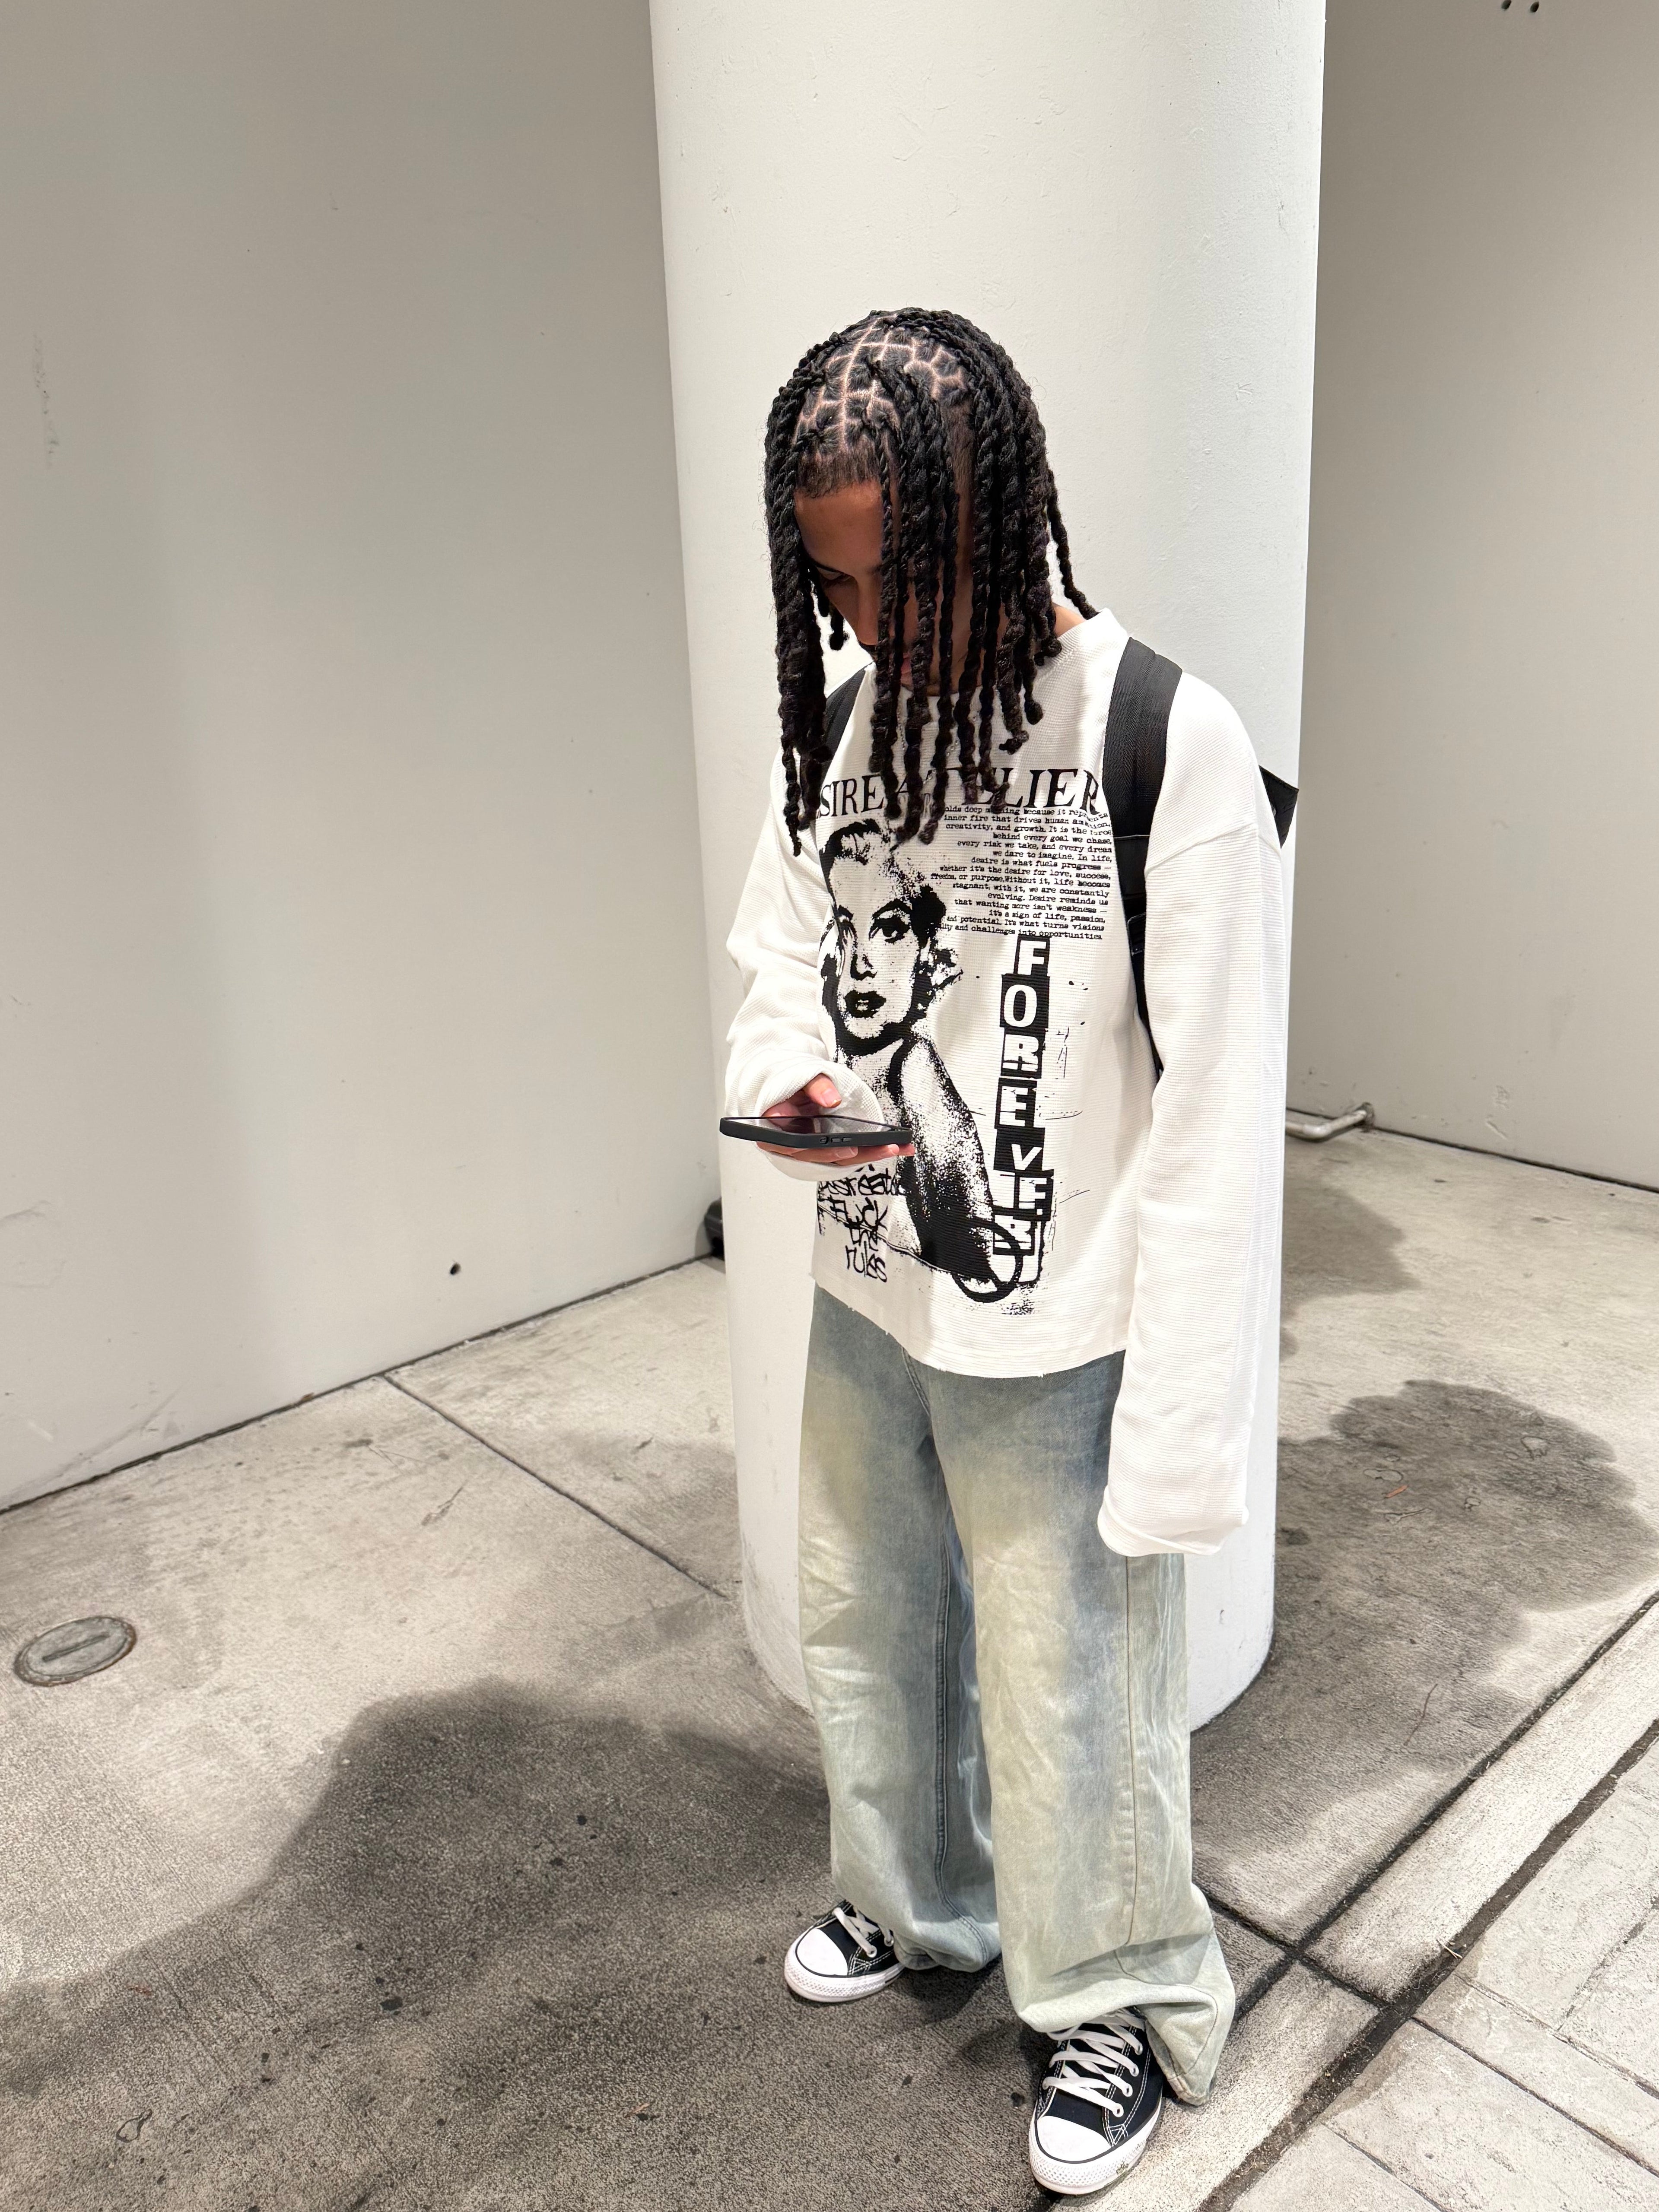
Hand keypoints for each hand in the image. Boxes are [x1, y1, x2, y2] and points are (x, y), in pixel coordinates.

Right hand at [759, 1072, 914, 1167]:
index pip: (797, 1146)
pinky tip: (893, 1147)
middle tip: (883, 1148)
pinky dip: (870, 1151)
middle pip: (826, 1156)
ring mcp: (810, 1150)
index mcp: (777, 1129)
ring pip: (839, 1158)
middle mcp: (793, 1144)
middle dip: (859, 1153)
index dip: (823, 1151)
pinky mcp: (824, 1150)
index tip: (850, 1148)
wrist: (789, 1087)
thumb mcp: (800, 1076)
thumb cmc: (792, 1084)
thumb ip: (814, 1085)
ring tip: (896, 1147)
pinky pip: (846, 1154)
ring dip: (870, 1155)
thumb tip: (830, 1098)